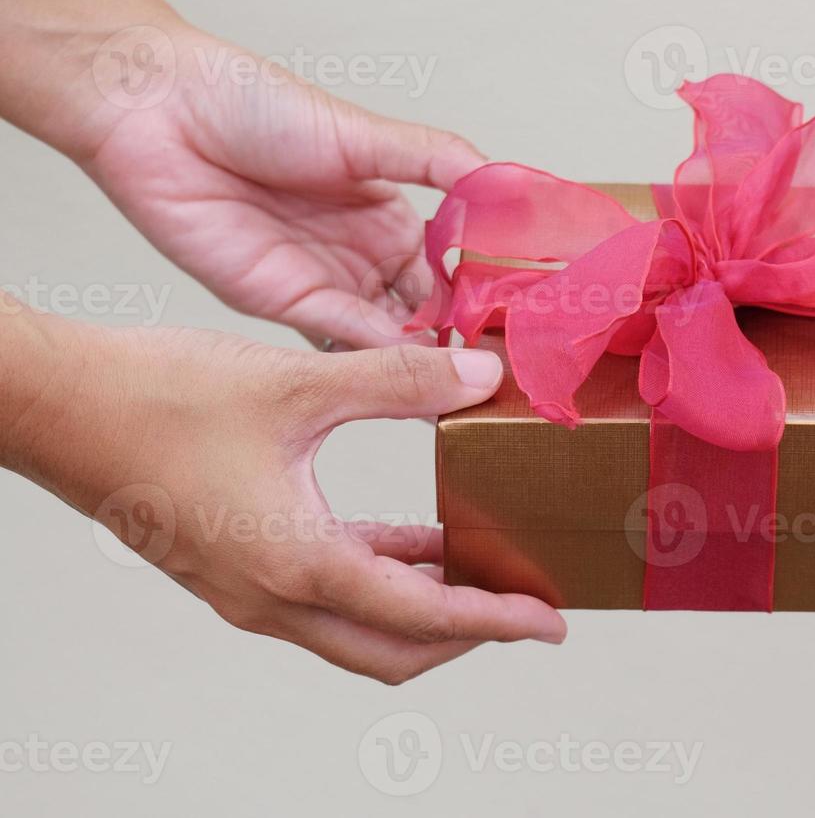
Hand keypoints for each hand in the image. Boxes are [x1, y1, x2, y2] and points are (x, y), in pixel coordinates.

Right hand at [8, 311, 565, 682]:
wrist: (57, 406)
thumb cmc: (156, 399)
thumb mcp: (297, 385)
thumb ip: (399, 381)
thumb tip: (479, 375)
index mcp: (296, 565)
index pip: (422, 617)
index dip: (495, 620)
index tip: (549, 621)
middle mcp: (271, 596)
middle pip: (392, 647)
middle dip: (467, 633)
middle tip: (524, 604)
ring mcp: (246, 587)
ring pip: (356, 625)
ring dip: (422, 607)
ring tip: (483, 569)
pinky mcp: (231, 563)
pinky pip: (322, 589)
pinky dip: (378, 574)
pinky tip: (413, 536)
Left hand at [78, 21, 483, 349]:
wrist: (159, 112)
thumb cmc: (254, 105)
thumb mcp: (368, 133)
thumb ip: (442, 162)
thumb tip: (514, 182)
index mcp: (387, 213)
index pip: (451, 267)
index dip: (485, 290)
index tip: (526, 313)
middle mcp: (360, 254)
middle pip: (425, 311)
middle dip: (461, 336)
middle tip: (509, 361)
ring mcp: (323, 281)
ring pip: (389, 333)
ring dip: (427, 355)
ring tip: (474, 376)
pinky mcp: (282, 301)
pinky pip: (341, 334)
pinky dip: (380, 352)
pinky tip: (417, 361)